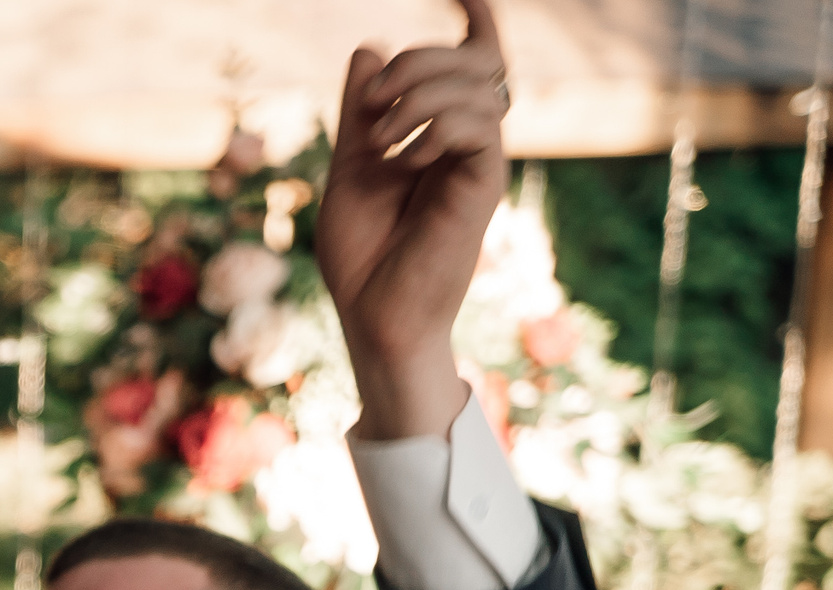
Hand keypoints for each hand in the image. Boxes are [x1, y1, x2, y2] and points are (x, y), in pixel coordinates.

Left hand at [314, 0, 510, 438]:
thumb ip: (362, 113)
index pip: (474, 58)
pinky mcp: (482, 185)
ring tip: (381, 137)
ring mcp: (480, 162)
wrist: (371, 317)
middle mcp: (469, 142)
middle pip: (477, 60)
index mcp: (441, 133)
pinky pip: (477, 126)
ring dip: (420, 93)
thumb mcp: (350, 166)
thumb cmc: (362, 254)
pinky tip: (405, 159)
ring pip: (479, 86)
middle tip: (372, 102)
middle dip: (421, 59)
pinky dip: (436, 127)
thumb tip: (369, 45)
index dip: (476, 16)